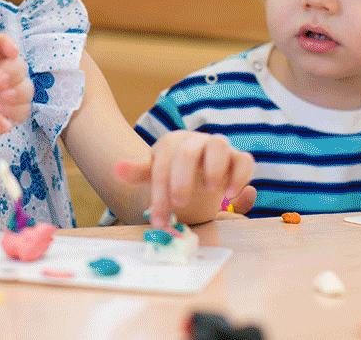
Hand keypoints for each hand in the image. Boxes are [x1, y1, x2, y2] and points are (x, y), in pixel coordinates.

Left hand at [0, 20, 32, 124]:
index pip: (5, 45)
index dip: (11, 46)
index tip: (11, 51)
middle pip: (20, 67)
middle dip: (14, 73)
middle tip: (0, 81)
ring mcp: (3, 93)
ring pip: (26, 89)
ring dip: (18, 93)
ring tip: (2, 99)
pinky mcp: (5, 113)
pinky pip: (22, 110)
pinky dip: (15, 110)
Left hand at [114, 131, 253, 227]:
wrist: (196, 170)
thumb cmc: (173, 173)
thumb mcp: (154, 173)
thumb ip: (137, 172)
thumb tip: (116, 169)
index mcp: (171, 144)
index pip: (162, 164)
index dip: (159, 192)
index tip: (158, 219)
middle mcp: (195, 141)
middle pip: (187, 152)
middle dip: (182, 179)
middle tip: (180, 203)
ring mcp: (218, 147)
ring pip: (219, 145)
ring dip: (214, 167)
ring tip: (210, 191)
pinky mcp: (237, 158)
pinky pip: (244, 160)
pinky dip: (240, 175)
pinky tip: (231, 195)